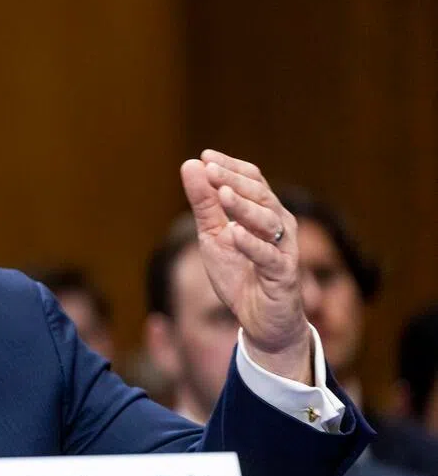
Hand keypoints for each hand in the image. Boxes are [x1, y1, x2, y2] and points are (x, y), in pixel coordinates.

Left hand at [180, 150, 311, 384]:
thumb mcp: (214, 235)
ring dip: (244, 207)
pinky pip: (269, 256)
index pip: (251, 179)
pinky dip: (252, 244)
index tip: (204, 156)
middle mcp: (279, 224)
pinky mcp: (283, 274)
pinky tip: (235, 233)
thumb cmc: (240, 273)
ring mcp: (283, 248)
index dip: (230, 166)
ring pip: (268, 221)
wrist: (260, 319)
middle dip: (234, 180)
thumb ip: (205, 203)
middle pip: (260, 195)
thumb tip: (191, 164)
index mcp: (264, 211)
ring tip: (223, 194)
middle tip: (210, 168)